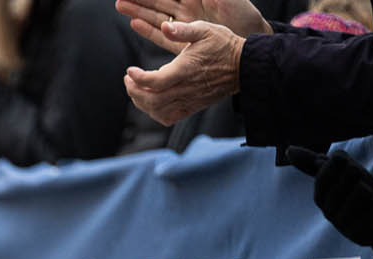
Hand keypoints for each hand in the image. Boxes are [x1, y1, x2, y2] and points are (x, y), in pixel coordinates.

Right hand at [117, 0, 268, 49]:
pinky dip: (148, 29)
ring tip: (121, 6)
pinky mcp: (183, 40)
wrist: (247, 40)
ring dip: (138, 11)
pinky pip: (161, 35)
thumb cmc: (241, 14)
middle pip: (158, 1)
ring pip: (156, 16)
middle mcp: (186, 9)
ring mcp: (183, 25)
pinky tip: (136, 24)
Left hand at [123, 21, 245, 124]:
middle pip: (152, 100)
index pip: (155, 82)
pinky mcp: (192, 107)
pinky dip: (155, 113)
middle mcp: (186, 88)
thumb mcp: (205, 29)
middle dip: (134, 91)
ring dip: (141, 102)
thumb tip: (165, 26)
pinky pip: (169, 117)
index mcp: (185, 70)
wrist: (244, 65)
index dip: (139, 79)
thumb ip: (183, 29)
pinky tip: (151, 101)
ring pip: (157, 111)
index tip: (130, 70)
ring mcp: (189, 100)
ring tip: (136, 89)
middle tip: (129, 79)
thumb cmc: (223, 45)